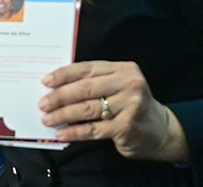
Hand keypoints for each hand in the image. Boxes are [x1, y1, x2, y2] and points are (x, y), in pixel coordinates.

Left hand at [39, 61, 188, 163]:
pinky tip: (62, 133)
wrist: (160, 130)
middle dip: (60, 96)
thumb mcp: (118, 86)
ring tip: (48, 119)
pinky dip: (75, 132)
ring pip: (88, 109)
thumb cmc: (131, 105)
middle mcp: (129, 84)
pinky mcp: (127, 126)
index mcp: (123, 69)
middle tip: (42, 103)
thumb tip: (57, 86)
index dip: (64, 75)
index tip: (46, 81)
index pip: (87, 68)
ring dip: (64, 115)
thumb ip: (95, 82)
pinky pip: (94, 129)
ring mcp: (130, 105)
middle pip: (86, 88)